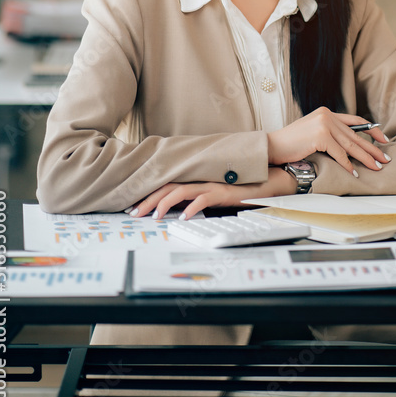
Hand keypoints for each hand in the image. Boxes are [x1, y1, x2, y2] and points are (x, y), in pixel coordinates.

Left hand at [125, 166, 296, 219]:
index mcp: (193, 180)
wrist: (263, 181)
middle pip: (166, 187)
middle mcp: (198, 179)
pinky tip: (183, 217)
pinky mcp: (221, 190)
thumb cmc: (237, 189)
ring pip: (180, 190)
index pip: (164, 185)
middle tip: (133, 213)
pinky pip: (203, 198)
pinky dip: (192, 207)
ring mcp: (209, 184)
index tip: (132, 207)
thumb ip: (193, 197)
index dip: (146, 196)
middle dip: (147, 200)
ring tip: (154, 216)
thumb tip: (174, 209)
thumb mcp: (210, 194)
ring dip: (164, 203)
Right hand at [267, 106, 390, 175]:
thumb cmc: (291, 142)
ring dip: (365, 158)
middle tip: (385, 158)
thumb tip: (349, 146)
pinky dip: (347, 165)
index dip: (371, 130)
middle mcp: (327, 115)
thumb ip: (330, 133)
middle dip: (372, 148)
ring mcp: (324, 124)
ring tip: (376, 166)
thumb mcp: (313, 131)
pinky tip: (355, 172)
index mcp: (327, 112)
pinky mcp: (320, 136)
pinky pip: (339, 154)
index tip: (383, 139)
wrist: (273, 145)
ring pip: (350, 145)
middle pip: (355, 135)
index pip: (355, 120)